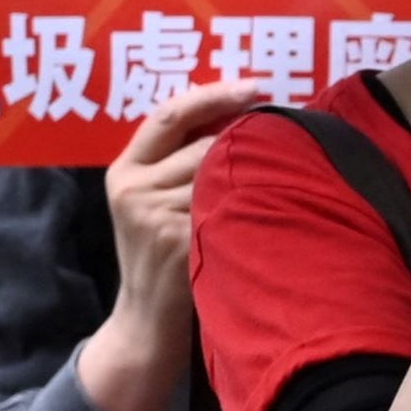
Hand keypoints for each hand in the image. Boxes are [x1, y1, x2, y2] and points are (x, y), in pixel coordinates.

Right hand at [75, 76, 264, 410]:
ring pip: (218, 174)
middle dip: (246, 139)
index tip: (256, 86)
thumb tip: (241, 116)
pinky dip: (254, 204)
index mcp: (122, 170)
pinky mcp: (177, 240)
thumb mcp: (150, 205)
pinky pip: (226, 206)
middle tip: (288, 134)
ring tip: (284, 182)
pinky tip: (272, 210)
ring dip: (255, 175)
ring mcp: (152, 215)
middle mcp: (131, 189)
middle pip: (202, 143)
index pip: (168, 114)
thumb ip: (175, 165)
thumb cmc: (162, 260)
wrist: (145, 325)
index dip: (214, 94)